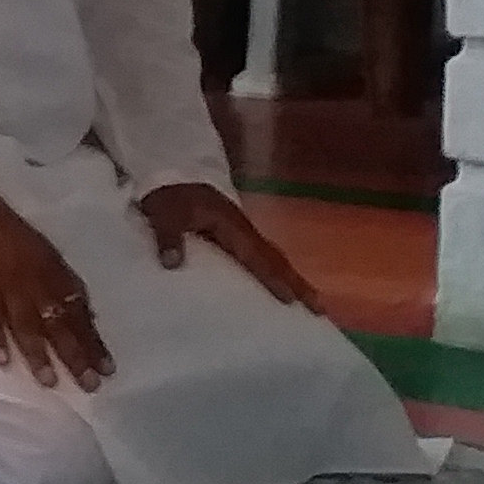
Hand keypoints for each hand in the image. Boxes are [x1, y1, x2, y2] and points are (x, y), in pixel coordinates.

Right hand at [0, 186, 110, 390]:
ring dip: (40, 354)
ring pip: (28, 324)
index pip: (79, 310)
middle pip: (61, 322)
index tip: (108, 367)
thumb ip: (59, 279)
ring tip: (50, 382)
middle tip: (90, 384)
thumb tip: (83, 310)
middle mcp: (36, 280)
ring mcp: (8, 284)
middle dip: (77, 354)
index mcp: (53, 269)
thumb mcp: (41, 248)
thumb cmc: (2, 224)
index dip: (94, 339)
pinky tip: (3, 362)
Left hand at [138, 180, 322, 315]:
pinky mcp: (235, 235)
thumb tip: (172, 264)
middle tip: (320, 309)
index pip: (257, 257)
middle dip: (298, 283)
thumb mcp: (163, 214)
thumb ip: (167, 238)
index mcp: (231, 226)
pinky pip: (261, 256)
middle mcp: (243, 230)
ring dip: (292, 278)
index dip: (273, 278)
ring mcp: (242, 232)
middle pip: (276, 259)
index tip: (291, 299)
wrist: (169, 174)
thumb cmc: (169, 195)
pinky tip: (280, 287)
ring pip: (272, 258)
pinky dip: (275, 271)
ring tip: (311, 303)